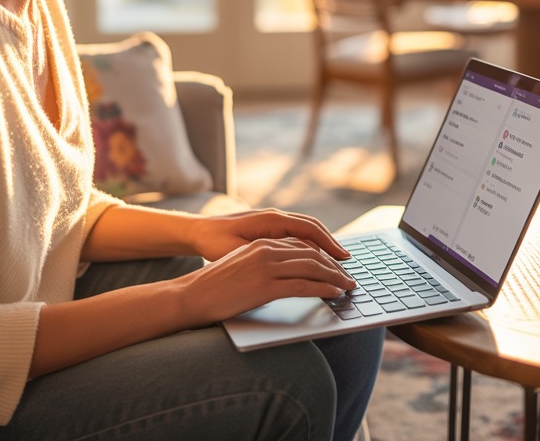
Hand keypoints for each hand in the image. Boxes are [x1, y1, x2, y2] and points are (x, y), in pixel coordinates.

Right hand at [177, 237, 356, 323]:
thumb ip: (263, 264)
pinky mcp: (265, 286)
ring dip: (335, 277)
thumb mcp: (241, 266)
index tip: (336, 265)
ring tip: (347, 286)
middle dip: (334, 266)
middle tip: (348, 277)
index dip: (323, 255)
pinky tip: (334, 294)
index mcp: (261, 243)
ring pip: (312, 267)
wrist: (191, 296)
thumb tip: (285, 274)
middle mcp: (265, 250)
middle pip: (312, 253)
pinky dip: (324, 289)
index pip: (302, 244)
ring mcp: (266, 267)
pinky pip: (304, 285)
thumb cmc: (213, 287)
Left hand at [189, 208, 349, 262]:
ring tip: (336, 263)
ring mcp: (273, 222)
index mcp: (271, 220)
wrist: (198, 232)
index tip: (342, 259)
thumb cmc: (215, 242)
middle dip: (331, 245)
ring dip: (322, 245)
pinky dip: (309, 245)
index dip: (329, 244)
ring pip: (306, 231)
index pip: (309, 230)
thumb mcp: (239, 251)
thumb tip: (289, 262)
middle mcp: (275, 217)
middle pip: (313, 228)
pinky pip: (296, 235)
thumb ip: (265, 254)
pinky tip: (314, 260)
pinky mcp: (269, 229)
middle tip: (347, 263)